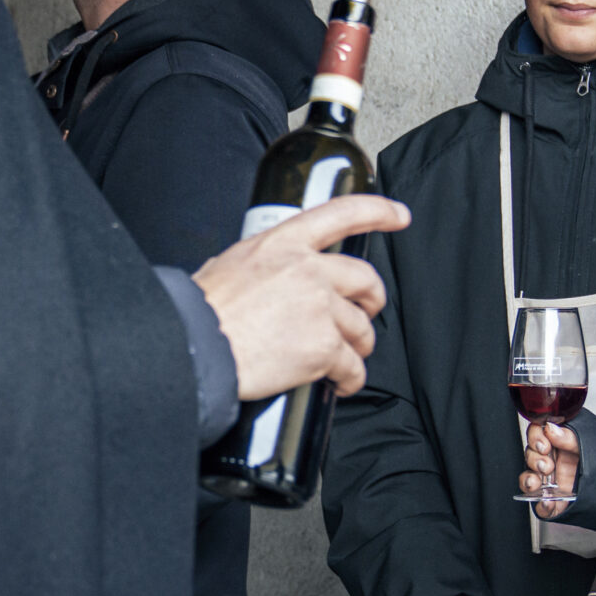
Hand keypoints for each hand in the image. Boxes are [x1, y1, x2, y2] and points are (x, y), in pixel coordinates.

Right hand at [193, 194, 409, 399]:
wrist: (197, 347)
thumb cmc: (202, 313)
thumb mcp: (229, 265)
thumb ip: (260, 265)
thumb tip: (263, 276)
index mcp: (283, 244)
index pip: (342, 214)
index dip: (378, 211)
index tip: (398, 215)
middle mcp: (308, 270)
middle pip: (365, 279)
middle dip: (372, 300)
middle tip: (365, 313)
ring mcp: (320, 308)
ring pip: (361, 329)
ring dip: (358, 347)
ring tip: (344, 360)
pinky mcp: (323, 347)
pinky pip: (352, 367)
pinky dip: (350, 380)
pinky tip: (339, 384)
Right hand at [521, 421, 579, 518]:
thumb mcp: (588, 442)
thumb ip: (569, 436)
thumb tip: (551, 429)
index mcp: (557, 442)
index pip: (537, 434)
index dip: (536, 438)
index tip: (544, 446)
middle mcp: (551, 459)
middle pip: (531, 456)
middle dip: (535, 460)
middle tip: (547, 466)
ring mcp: (550, 480)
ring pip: (529, 479)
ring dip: (529, 481)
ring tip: (536, 484)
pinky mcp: (554, 499)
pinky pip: (540, 504)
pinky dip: (541, 505)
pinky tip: (547, 502)